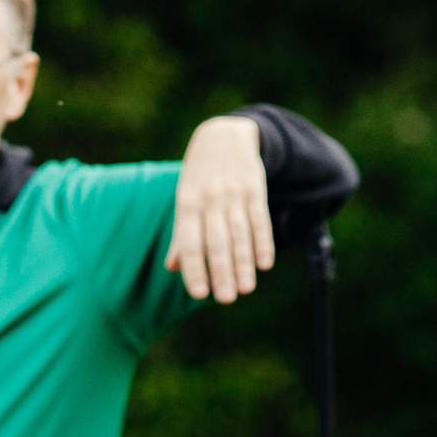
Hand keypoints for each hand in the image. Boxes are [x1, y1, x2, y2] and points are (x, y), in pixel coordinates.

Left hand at [167, 115, 274, 302]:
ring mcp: (233, 194)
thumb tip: (172, 267)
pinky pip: (260, 219)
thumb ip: (181, 234)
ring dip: (243, 263)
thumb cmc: (198, 177)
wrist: (223, 136)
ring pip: (239, 234)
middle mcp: (209, 200)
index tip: (199, 293)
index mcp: (187, 204)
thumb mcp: (184, 199)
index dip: (194, 268)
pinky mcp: (255, 189)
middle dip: (220, 271)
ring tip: (245, 289)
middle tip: (225, 299)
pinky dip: (263, 242)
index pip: (190, 242)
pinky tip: (264, 264)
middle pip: (216, 241)